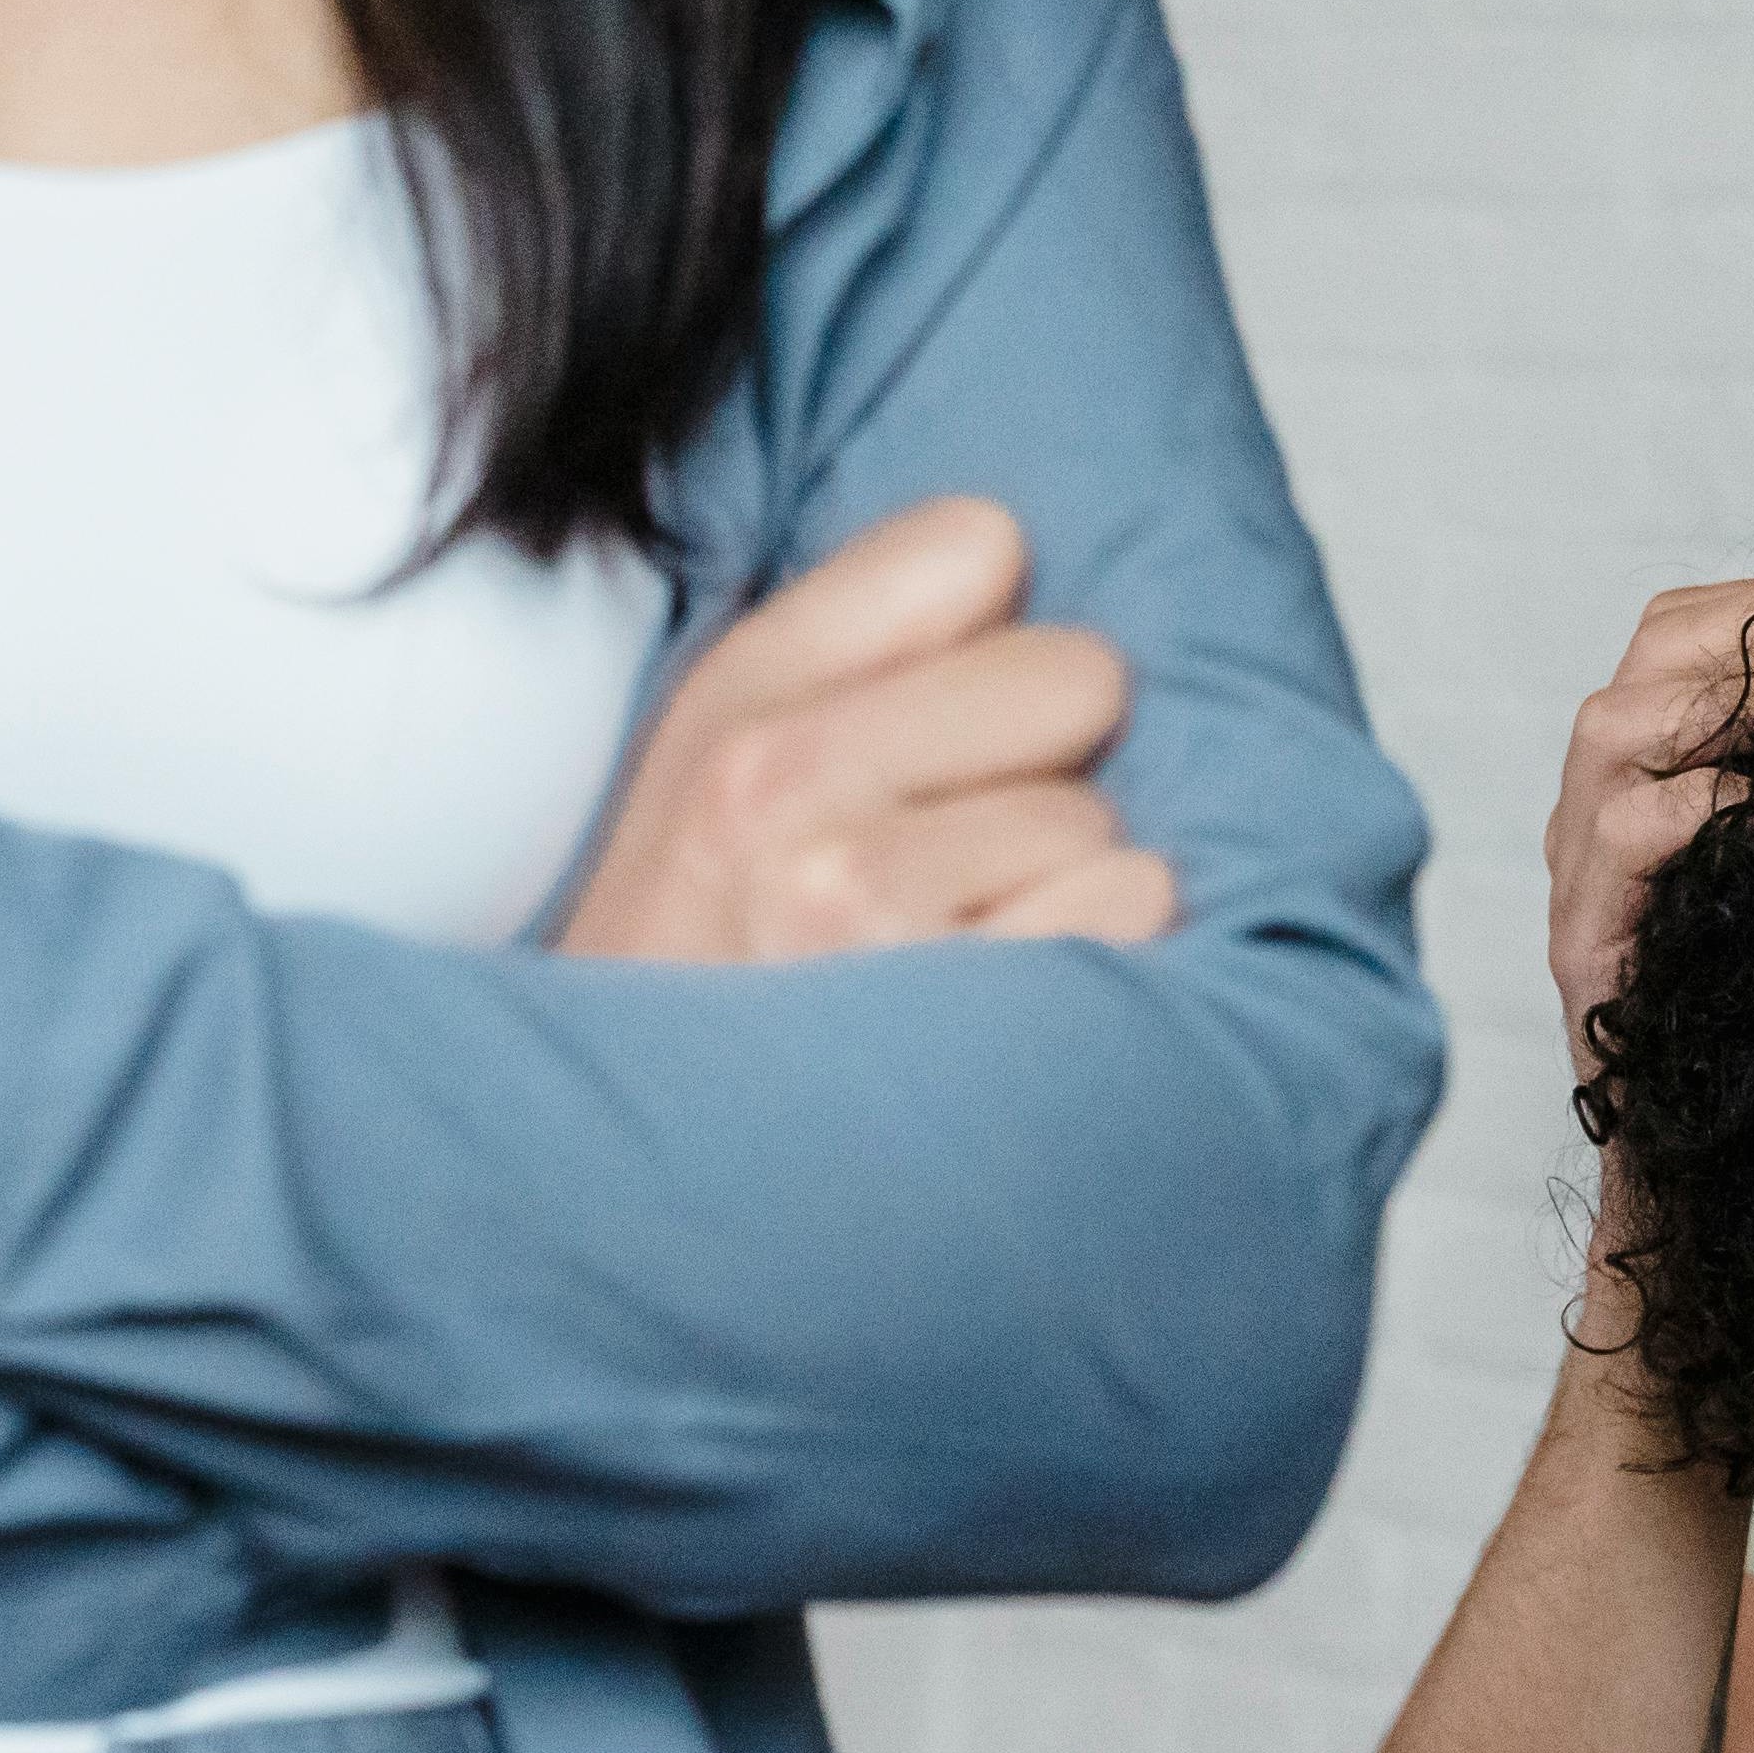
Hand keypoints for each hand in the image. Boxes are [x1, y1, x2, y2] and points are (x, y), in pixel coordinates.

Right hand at [558, 498, 1175, 962]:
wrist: (620, 1205)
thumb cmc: (698, 994)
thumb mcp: (708, 786)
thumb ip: (842, 662)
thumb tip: (1016, 554)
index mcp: (731, 711)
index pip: (975, 546)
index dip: (992, 642)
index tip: (949, 727)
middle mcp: (785, 791)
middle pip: (1074, 675)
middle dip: (1043, 770)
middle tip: (954, 870)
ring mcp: (868, 905)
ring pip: (1103, 817)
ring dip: (1061, 892)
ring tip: (956, 964)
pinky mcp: (962, 1011)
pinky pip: (1134, 908)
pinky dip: (1099, 967)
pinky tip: (1003, 1021)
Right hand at [1547, 580, 1753, 1080]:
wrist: (1723, 1179)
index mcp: (1647, 778)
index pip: (1677, 636)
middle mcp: (1595, 816)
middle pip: (1643, 663)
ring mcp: (1579, 882)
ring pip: (1610, 727)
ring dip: (1724, 703)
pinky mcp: (1583, 951)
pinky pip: (1623, 831)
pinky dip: (1699, 802)